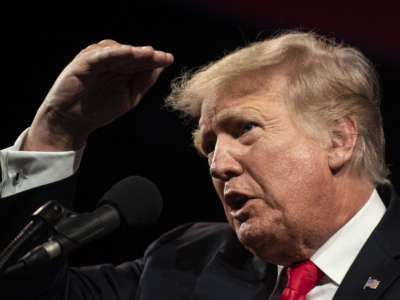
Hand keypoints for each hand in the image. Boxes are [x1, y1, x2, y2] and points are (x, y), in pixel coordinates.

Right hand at [23, 39, 173, 150]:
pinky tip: (127, 52)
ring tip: (149, 53)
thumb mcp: (129, 97)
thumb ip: (143, 82)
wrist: (73, 121)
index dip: (155, 59)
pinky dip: (113, 52)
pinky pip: (100, 56)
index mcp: (122, 68)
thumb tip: (160, 67)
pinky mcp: (83, 63)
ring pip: (118, 51)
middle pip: (132, 54)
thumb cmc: (100, 109)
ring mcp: (97, 60)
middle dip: (148, 55)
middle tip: (163, 57)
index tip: (169, 59)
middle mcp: (110, 61)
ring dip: (134, 51)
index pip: (141, 61)